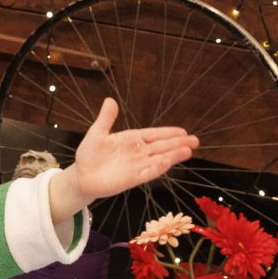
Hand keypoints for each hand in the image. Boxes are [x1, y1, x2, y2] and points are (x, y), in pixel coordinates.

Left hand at [47, 98, 198, 224]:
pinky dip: (159, 166)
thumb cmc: (89, 154)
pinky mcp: (133, 178)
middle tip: (195, 140)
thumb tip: (110, 100)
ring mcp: (137, 165)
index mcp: (131, 139)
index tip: (183, 131)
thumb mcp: (97, 133)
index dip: (168, 133)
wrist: (82, 176)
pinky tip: (169, 161)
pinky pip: (149, 171)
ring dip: (174, 155)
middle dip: (178, 143)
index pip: (153, 135)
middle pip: (162, 146)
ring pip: (159, 158)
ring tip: (189, 150)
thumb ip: (106, 118)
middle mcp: (138, 152)